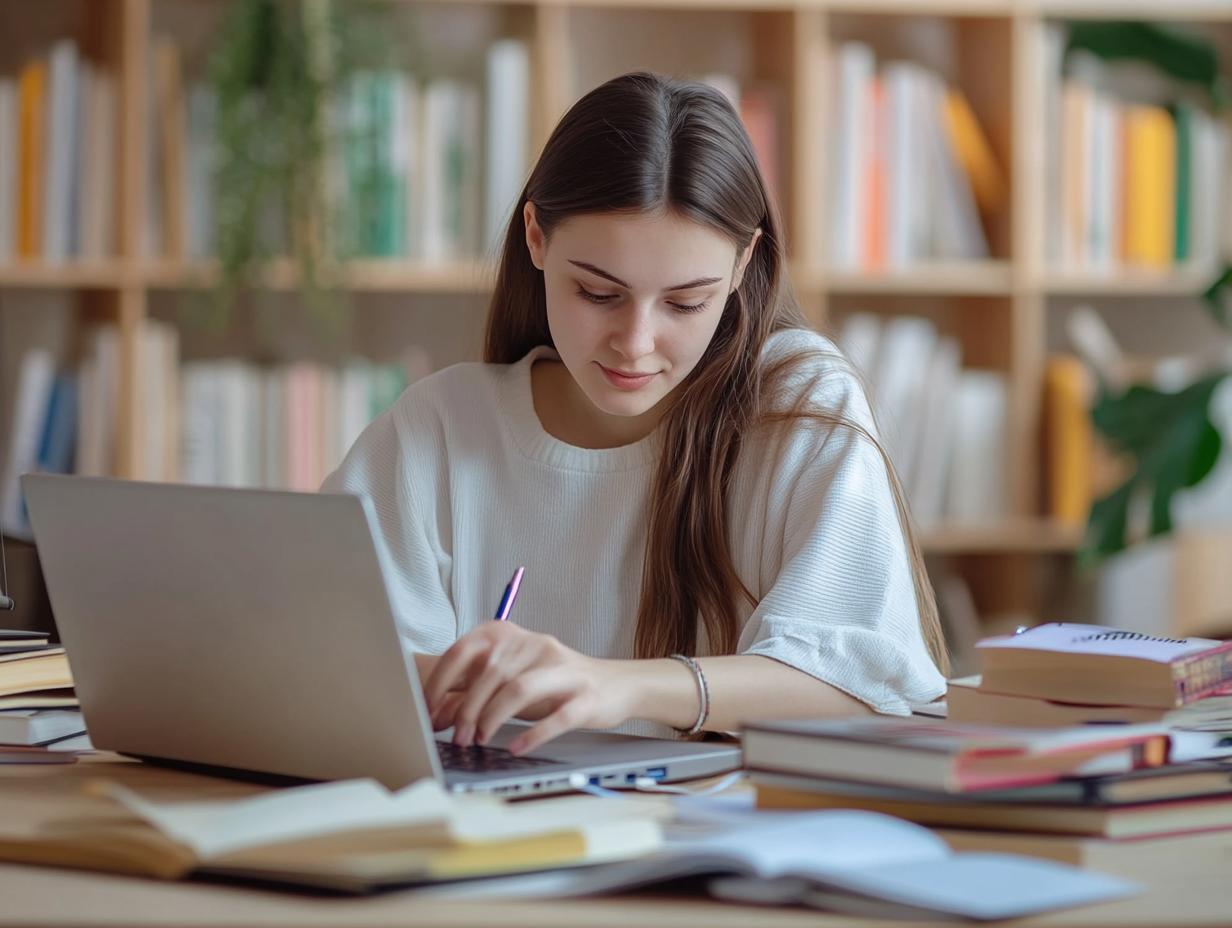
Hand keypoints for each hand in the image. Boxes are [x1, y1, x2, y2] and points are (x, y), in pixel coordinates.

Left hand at [422, 622, 634, 754]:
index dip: (439, 683)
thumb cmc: (554, 683)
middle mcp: (535, 644)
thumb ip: (476, 688)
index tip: (426, 710)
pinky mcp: (586, 695)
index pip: (463, 650)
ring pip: (519, 690)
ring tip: (481, 741)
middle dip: (466, 710)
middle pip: (490, 673)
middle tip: (457, 737)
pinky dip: (532, 735)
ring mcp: (564, 668)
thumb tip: (436, 715)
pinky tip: (516, 748)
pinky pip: (556, 716)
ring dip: (492, 719)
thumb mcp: (512, 677)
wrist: (615, 684)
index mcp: (511, 635)